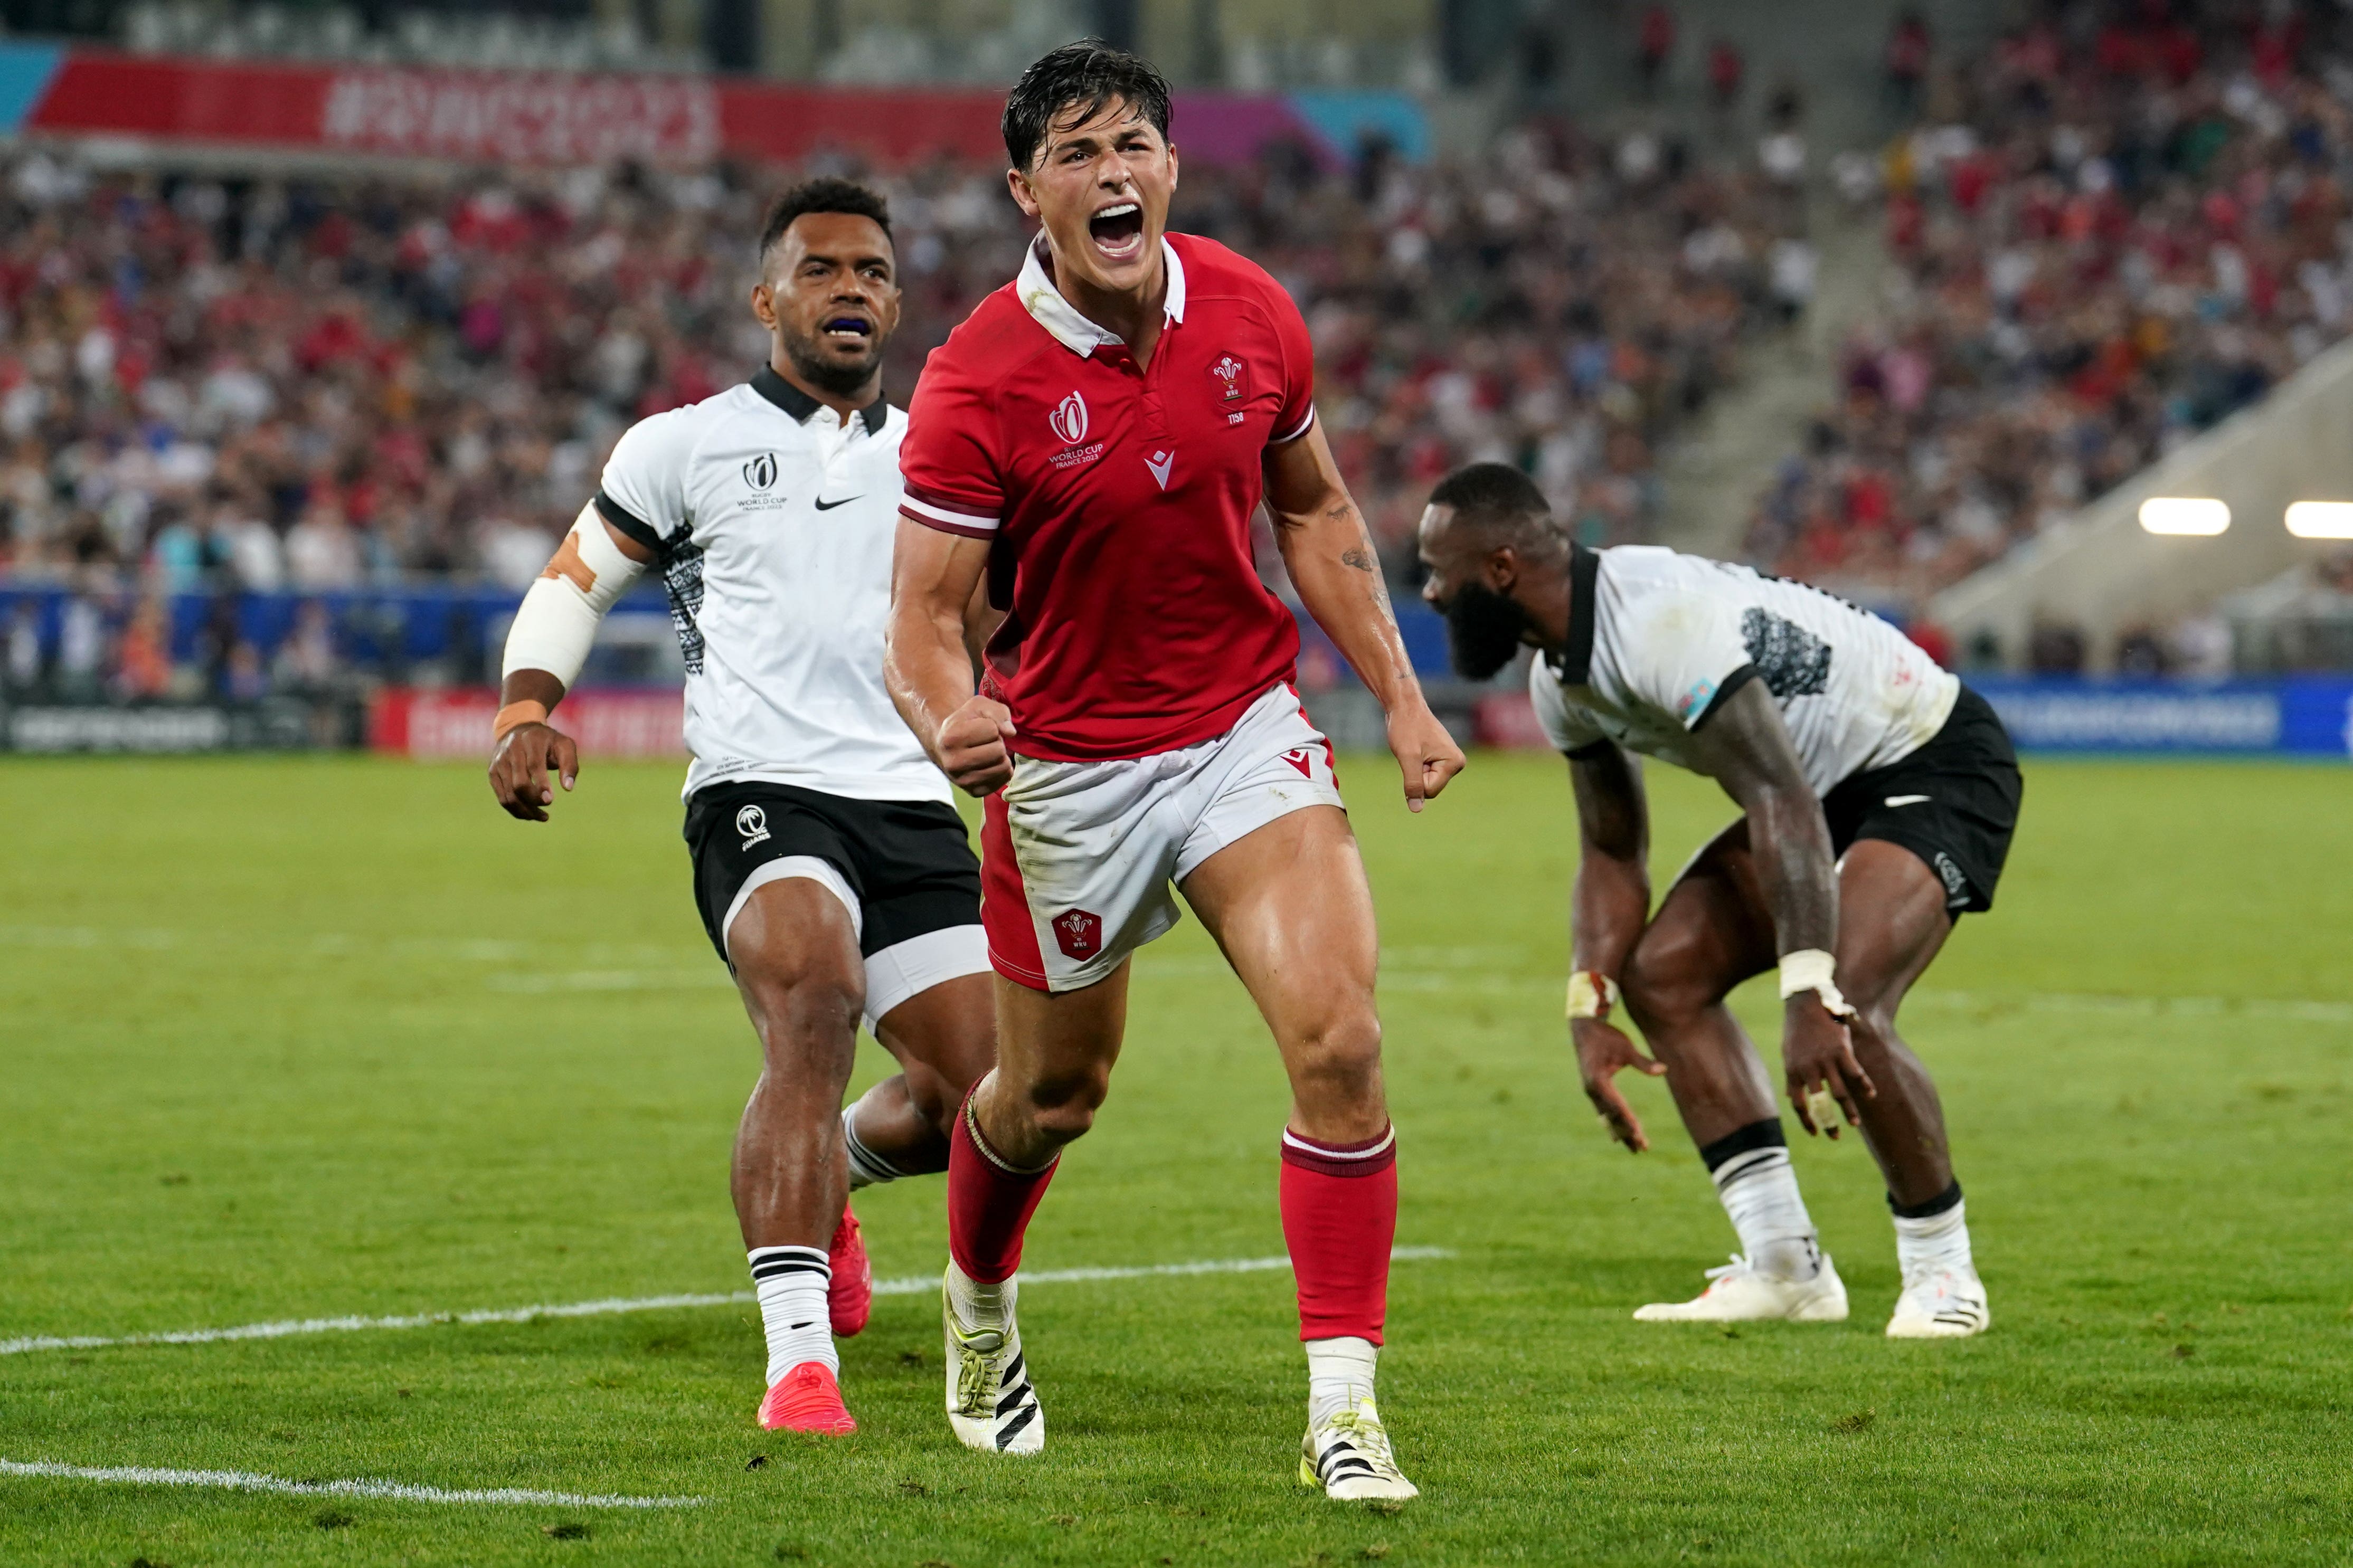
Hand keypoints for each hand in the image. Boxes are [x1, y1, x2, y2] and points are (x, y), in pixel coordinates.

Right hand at [488, 722, 578, 821]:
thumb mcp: (564, 745)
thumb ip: (570, 764)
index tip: (550, 800)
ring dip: (526, 811)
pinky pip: (503, 798)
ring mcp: (499, 762)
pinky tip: (531, 814)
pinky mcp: (492, 773)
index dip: (541, 785)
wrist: (519, 728)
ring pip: (509, 795)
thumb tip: (568, 788)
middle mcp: (511, 750)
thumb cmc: (547, 741)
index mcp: (531, 741)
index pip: (534, 765)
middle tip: (548, 804)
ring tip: (543, 816)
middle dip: (534, 799)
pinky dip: (516, 811)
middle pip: (519, 783)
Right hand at [937, 695, 1016, 795]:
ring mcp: (962, 781)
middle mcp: (953, 762)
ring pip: (1003, 767)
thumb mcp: (979, 706)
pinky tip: (989, 764)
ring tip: (987, 752)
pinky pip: (1003, 781)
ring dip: (1000, 757)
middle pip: (999, 751)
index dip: (991, 726)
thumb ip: (998, 712)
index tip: (980, 727)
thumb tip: (1011, 733)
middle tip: (986, 741)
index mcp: (951, 738)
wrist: (947, 745)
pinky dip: (1001, 770)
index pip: (992, 730)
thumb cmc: (966, 722)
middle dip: (997, 742)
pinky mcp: (973, 792)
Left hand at [1386, 700, 1464, 813]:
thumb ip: (1413, 784)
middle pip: (1430, 788)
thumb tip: (1416, 809)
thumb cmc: (1406, 728)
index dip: (1415, 779)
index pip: (1430, 791)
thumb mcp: (1407, 758)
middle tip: (1413, 752)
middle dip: (1416, 774)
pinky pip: (1424, 774)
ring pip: (1426, 782)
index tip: (1413, 756)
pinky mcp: (1440, 759)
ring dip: (1414, 769)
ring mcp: (1449, 761)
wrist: (1404, 707)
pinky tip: (1416, 749)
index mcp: (1454, 763)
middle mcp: (1456, 763)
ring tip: (1414, 749)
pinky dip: (1415, 765)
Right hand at [1573, 1016, 1666, 1152]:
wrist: (1583, 1028)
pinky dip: (1612, 1122)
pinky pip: (1603, 1110)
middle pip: (1612, 1117)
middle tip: (1641, 1149)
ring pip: (1607, 1116)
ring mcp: (1590, 1091)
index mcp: (1598, 1081)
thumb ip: (1643, 1062)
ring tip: (1632, 1147)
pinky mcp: (1592, 1089)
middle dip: (1627, 1133)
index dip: (1629, 1122)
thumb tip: (1664, 1070)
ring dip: (1620, 1131)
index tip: (1639, 1135)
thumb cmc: (1606, 1036)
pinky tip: (1617, 1132)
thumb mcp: (1625, 1048)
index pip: (1617, 1107)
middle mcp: (1592, 1090)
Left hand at [1781, 993, 1873, 1136]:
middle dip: (1829, 1122)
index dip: (1807, 1121)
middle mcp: (1809, 1069)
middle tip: (1835, 1135)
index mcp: (1793, 1071)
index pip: (1798, 1104)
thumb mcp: (1788, 1054)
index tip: (1814, 1132)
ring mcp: (1826, 1060)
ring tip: (1855, 1124)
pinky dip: (1864, 1085)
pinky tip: (1871, 1095)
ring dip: (1848, 1110)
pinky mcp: (1842, 1050)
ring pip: (1840, 1092)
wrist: (1805, 1004)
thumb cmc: (1796, 1030)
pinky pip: (1856, 1073)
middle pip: (1820, 1103)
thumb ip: (1792, 1076)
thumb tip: (1790, 1096)